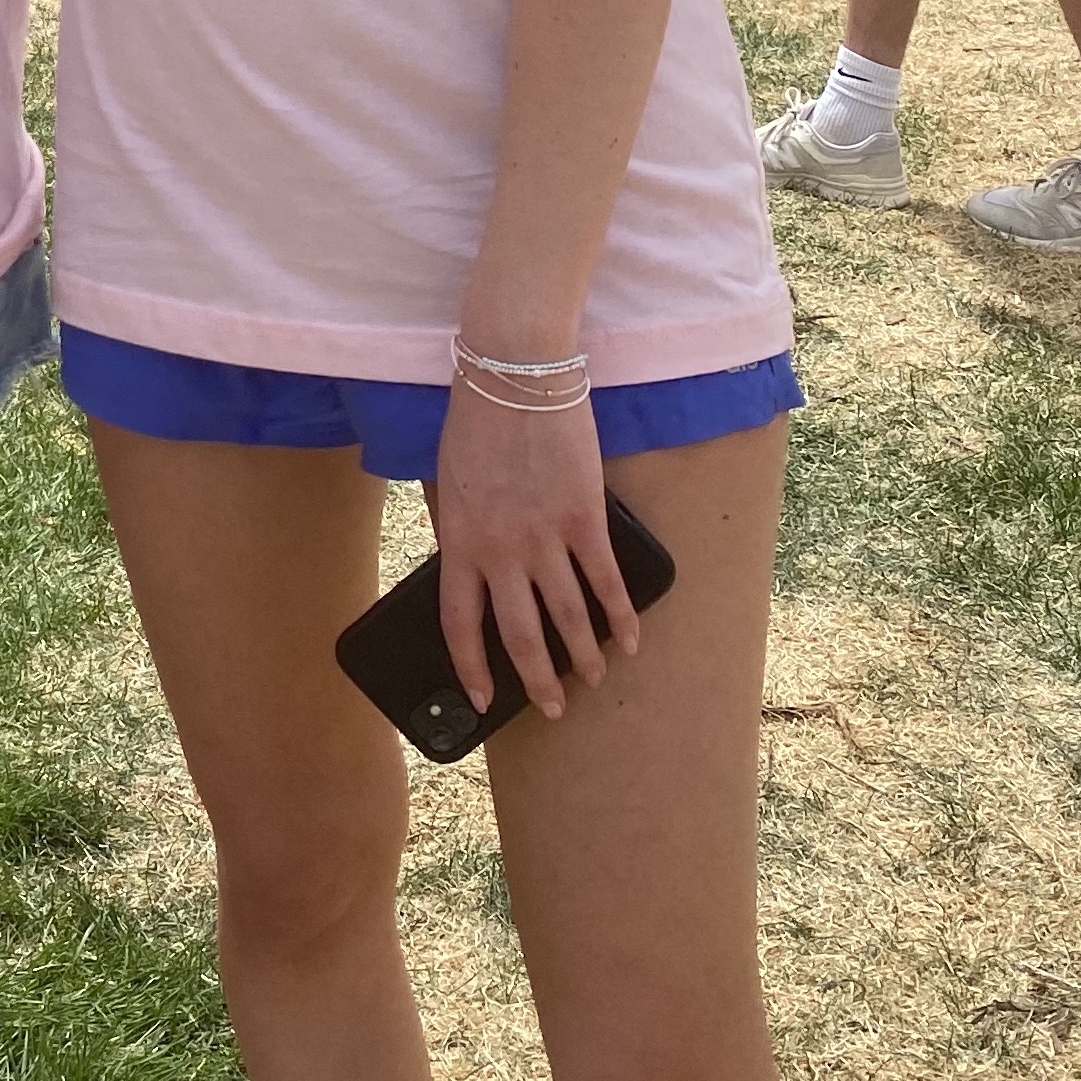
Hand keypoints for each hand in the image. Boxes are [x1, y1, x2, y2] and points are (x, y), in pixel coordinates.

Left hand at [428, 378, 636, 721]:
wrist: (516, 375)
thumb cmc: (476, 423)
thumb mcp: (451, 484)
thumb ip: (464, 532)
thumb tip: (477, 571)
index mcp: (459, 542)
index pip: (461, 625)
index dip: (472, 668)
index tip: (482, 697)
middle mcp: (501, 550)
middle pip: (521, 635)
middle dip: (539, 679)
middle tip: (553, 706)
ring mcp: (546, 537)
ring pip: (568, 617)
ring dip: (584, 655)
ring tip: (595, 676)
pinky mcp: (586, 518)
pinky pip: (606, 581)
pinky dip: (620, 616)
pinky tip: (629, 639)